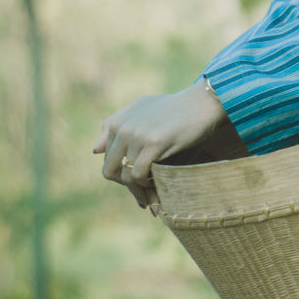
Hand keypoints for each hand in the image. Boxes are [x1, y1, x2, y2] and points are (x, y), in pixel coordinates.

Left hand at [94, 79, 228, 207]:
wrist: (203, 102)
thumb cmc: (175, 108)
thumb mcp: (141, 110)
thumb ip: (116, 126)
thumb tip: (95, 150)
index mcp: (117, 122)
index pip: (106, 160)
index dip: (121, 174)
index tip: (136, 182)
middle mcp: (122, 127)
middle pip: (110, 171)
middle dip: (126, 185)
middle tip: (143, 192)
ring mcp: (137, 135)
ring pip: (126, 175)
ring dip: (138, 189)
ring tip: (152, 196)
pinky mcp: (153, 143)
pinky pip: (138, 174)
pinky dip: (146, 184)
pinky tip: (158, 182)